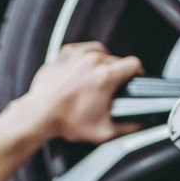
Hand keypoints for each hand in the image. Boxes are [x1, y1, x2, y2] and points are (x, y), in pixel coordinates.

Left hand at [20, 42, 143, 142]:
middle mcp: (92, 61)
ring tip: (98, 79)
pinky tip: (84, 70)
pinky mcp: (65, 54)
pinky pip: (83, 49)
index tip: (135, 78)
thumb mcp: (103, 131)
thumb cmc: (66, 121)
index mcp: (105, 76)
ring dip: (103, 63)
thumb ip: (128, 127)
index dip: (137, 72)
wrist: (39, 115)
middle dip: (117, 73)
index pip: (133, 64)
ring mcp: (77, 55)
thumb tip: (140, 123)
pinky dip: (86, 58)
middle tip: (110, 89)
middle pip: (117, 60)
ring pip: (101, 52)